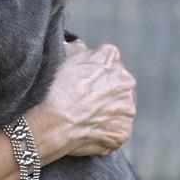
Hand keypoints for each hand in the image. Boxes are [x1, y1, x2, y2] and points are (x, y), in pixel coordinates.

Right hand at [28, 41, 136, 162]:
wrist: (52, 123)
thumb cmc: (53, 89)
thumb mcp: (61, 57)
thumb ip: (76, 49)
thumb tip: (78, 47)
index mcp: (110, 57)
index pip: (107, 60)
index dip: (94, 71)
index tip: (82, 81)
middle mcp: (125, 80)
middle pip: (118, 84)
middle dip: (105, 90)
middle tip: (84, 100)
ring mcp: (127, 108)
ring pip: (120, 107)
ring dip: (108, 111)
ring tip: (86, 117)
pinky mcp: (123, 131)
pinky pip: (117, 130)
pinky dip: (106, 132)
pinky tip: (89, 130)